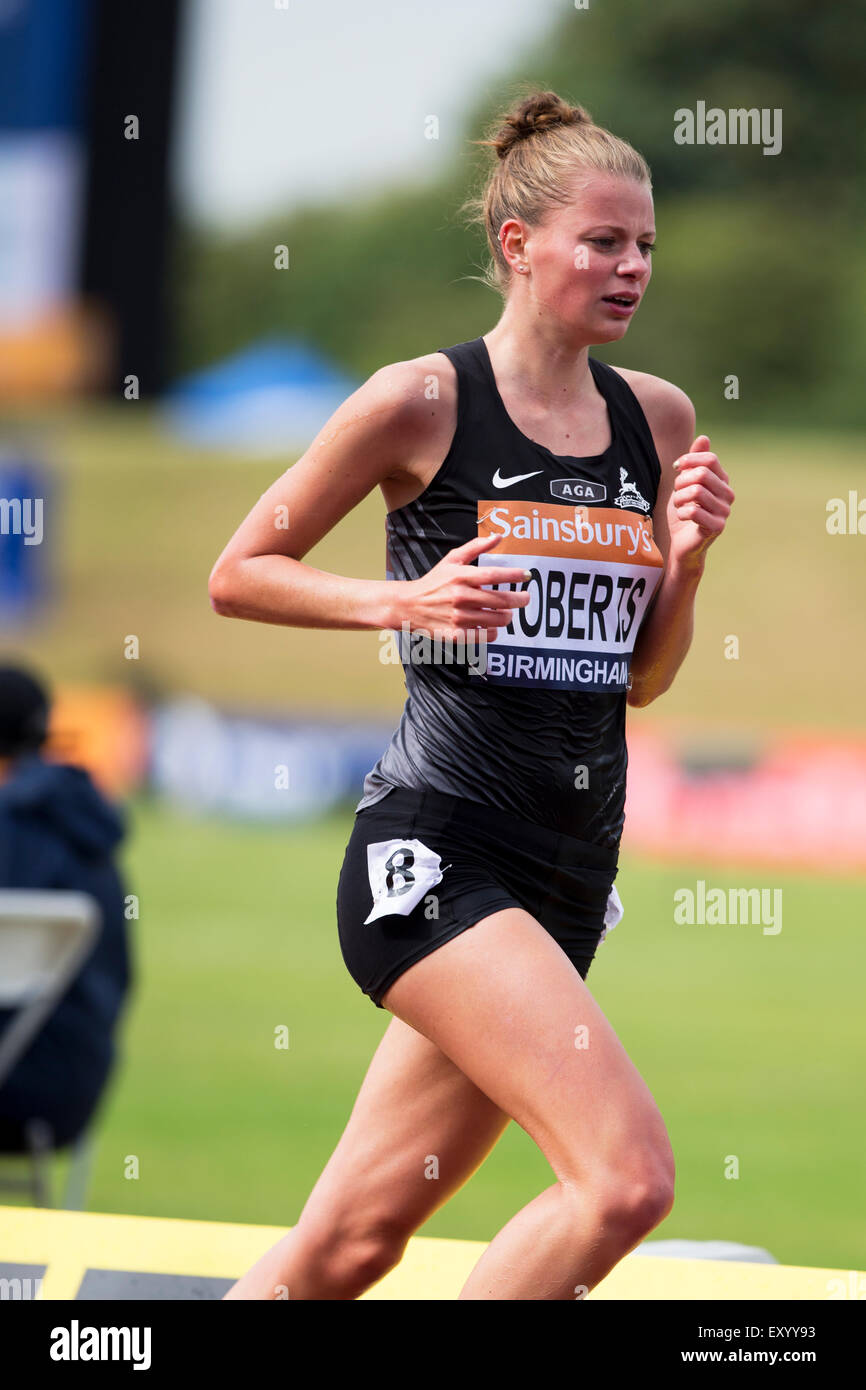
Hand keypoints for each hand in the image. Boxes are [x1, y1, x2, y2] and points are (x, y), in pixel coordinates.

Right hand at [390, 534, 531, 640]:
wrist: (409, 606)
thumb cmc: (434, 581)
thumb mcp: (452, 560)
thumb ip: (475, 547)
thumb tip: (498, 536)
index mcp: (460, 577)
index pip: (493, 575)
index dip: (513, 575)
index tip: (526, 575)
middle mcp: (461, 597)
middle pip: (501, 601)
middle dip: (519, 599)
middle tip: (525, 598)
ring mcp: (458, 618)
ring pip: (497, 620)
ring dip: (507, 616)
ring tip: (506, 612)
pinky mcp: (456, 635)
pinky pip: (486, 635)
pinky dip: (494, 631)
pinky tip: (491, 625)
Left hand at [668, 434, 733, 569]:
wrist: (681, 542)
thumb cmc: (684, 511)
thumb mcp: (685, 483)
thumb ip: (694, 461)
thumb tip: (704, 438)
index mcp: (723, 481)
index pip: (710, 460)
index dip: (689, 460)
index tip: (676, 468)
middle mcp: (728, 495)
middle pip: (702, 474)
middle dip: (681, 481)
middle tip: (676, 492)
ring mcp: (725, 511)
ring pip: (697, 492)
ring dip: (680, 498)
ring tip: (678, 505)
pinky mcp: (717, 527)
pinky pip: (695, 511)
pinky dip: (682, 512)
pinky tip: (682, 516)